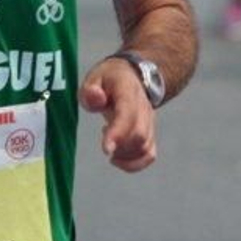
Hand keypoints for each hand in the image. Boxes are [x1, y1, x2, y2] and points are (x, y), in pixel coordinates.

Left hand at [80, 58, 156, 172]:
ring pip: (145, 147)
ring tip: (110, 147)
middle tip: (106, 147)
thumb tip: (95, 98)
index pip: (127, 114)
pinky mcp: (150, 133)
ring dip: (125, 156)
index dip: (118, 133)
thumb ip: (91, 89)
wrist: (133, 76)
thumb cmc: (109, 80)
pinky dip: (134, 163)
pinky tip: (117, 159)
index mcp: (128, 92)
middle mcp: (143, 108)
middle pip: (139, 135)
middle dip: (120, 147)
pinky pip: (149, 154)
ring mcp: (149, 122)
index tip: (106, 150)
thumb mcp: (95, 77)